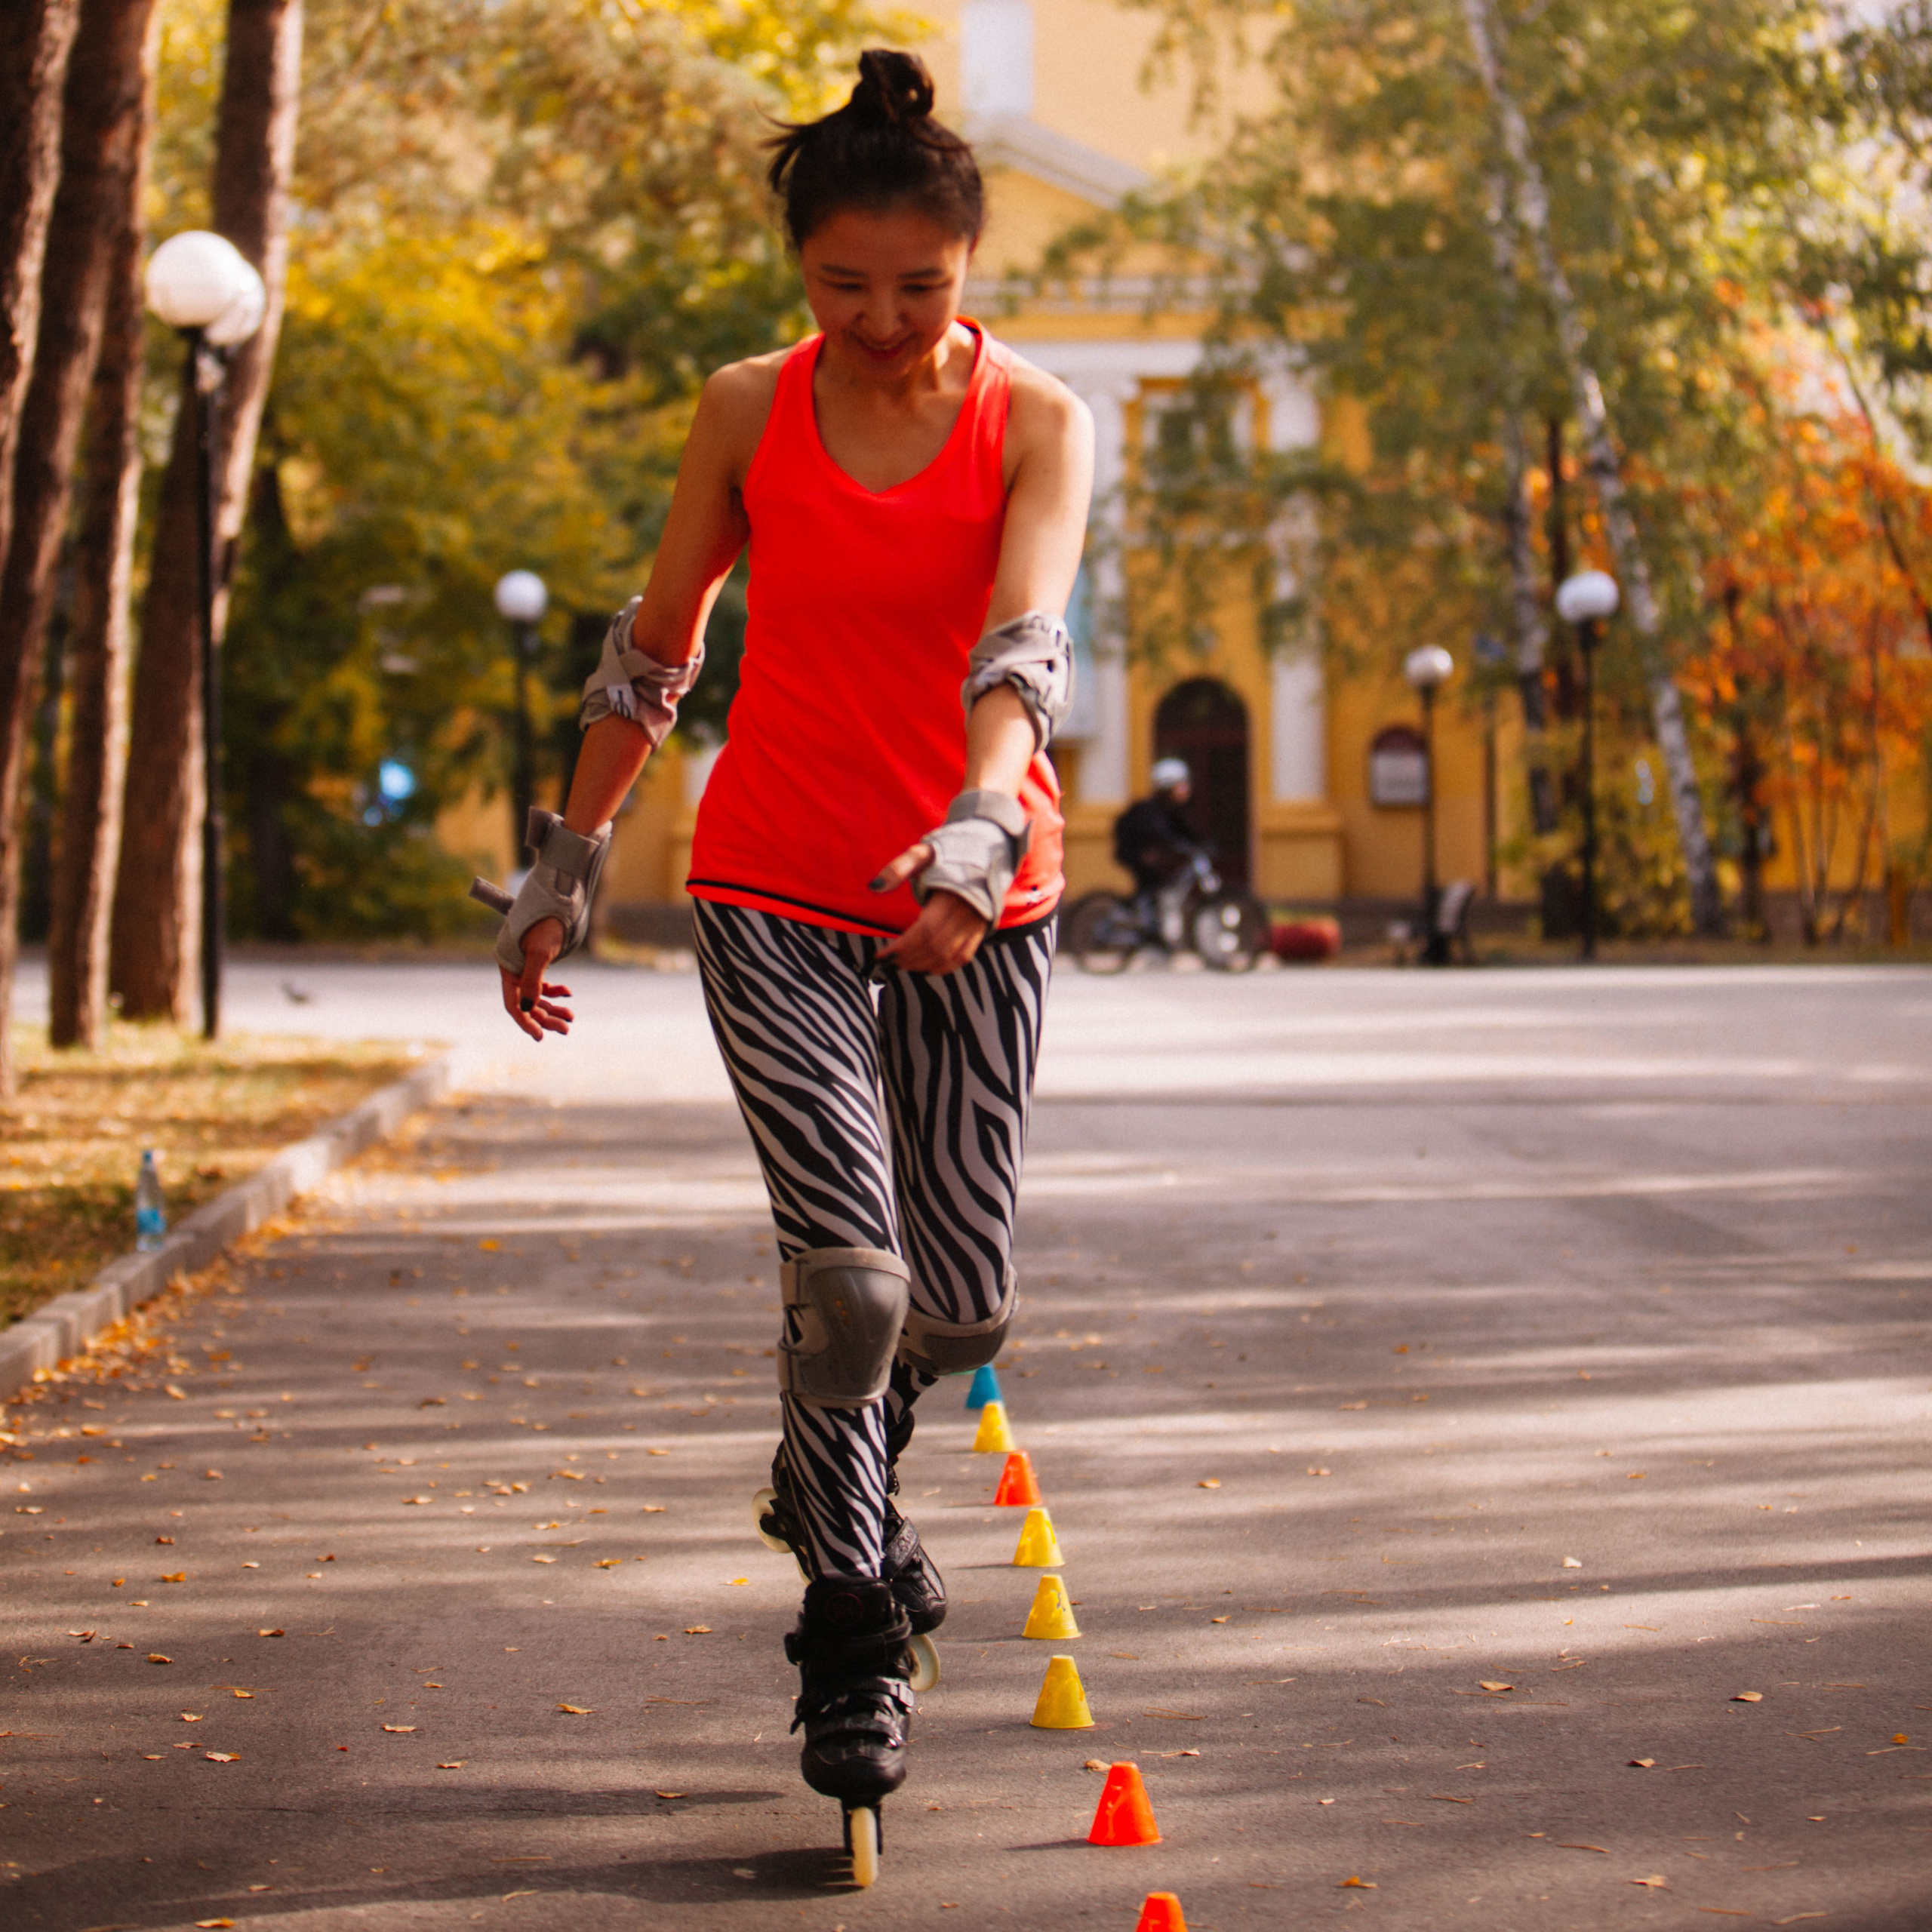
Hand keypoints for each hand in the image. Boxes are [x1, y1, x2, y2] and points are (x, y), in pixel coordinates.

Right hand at [499, 915, 574, 1039]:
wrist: (557, 903)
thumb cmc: (546, 925)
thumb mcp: (540, 953)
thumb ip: (533, 980)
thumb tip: (528, 1008)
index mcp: (508, 969)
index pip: (513, 1004)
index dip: (526, 1022)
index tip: (540, 1036)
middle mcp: (514, 971)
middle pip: (529, 1003)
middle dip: (547, 1017)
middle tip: (567, 1028)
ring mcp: (525, 967)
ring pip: (538, 996)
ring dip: (554, 1008)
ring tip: (571, 1017)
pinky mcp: (538, 963)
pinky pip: (544, 984)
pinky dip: (556, 991)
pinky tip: (568, 993)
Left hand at [871, 841, 987, 975]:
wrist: (984, 853)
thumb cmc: (948, 853)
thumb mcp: (921, 853)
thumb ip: (898, 868)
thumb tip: (874, 886)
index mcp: (950, 897)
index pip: (925, 931)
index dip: (902, 948)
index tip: (882, 955)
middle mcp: (965, 914)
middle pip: (935, 947)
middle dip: (908, 958)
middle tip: (888, 961)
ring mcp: (975, 924)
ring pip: (948, 956)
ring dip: (922, 965)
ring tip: (901, 965)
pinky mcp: (979, 930)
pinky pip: (963, 957)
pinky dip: (944, 967)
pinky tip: (926, 968)